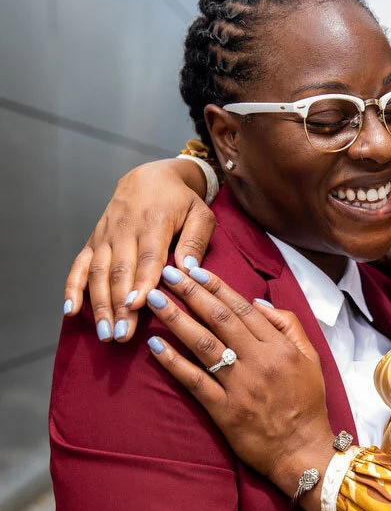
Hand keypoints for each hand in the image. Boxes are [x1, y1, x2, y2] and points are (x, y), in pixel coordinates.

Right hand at [63, 158, 214, 343]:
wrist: (151, 176)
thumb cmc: (181, 201)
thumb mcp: (200, 213)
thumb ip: (195, 241)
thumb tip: (188, 271)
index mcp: (154, 221)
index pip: (148, 256)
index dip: (141, 282)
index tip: (137, 306)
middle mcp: (125, 229)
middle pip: (119, 271)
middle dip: (119, 304)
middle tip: (122, 334)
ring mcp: (106, 235)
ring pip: (98, 272)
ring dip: (99, 305)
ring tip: (105, 333)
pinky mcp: (94, 240)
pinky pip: (79, 264)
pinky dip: (72, 287)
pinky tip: (70, 311)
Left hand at [145, 267, 333, 504]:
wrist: (303, 452)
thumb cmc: (307, 405)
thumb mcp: (310, 359)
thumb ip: (288, 327)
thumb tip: (257, 302)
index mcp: (279, 348)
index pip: (242, 309)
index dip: (216, 286)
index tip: (195, 269)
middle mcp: (259, 362)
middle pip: (219, 319)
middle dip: (191, 293)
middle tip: (168, 273)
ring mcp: (240, 387)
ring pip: (203, 344)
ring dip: (176, 319)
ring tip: (154, 300)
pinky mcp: (224, 411)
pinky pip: (194, 381)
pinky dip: (173, 361)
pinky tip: (155, 345)